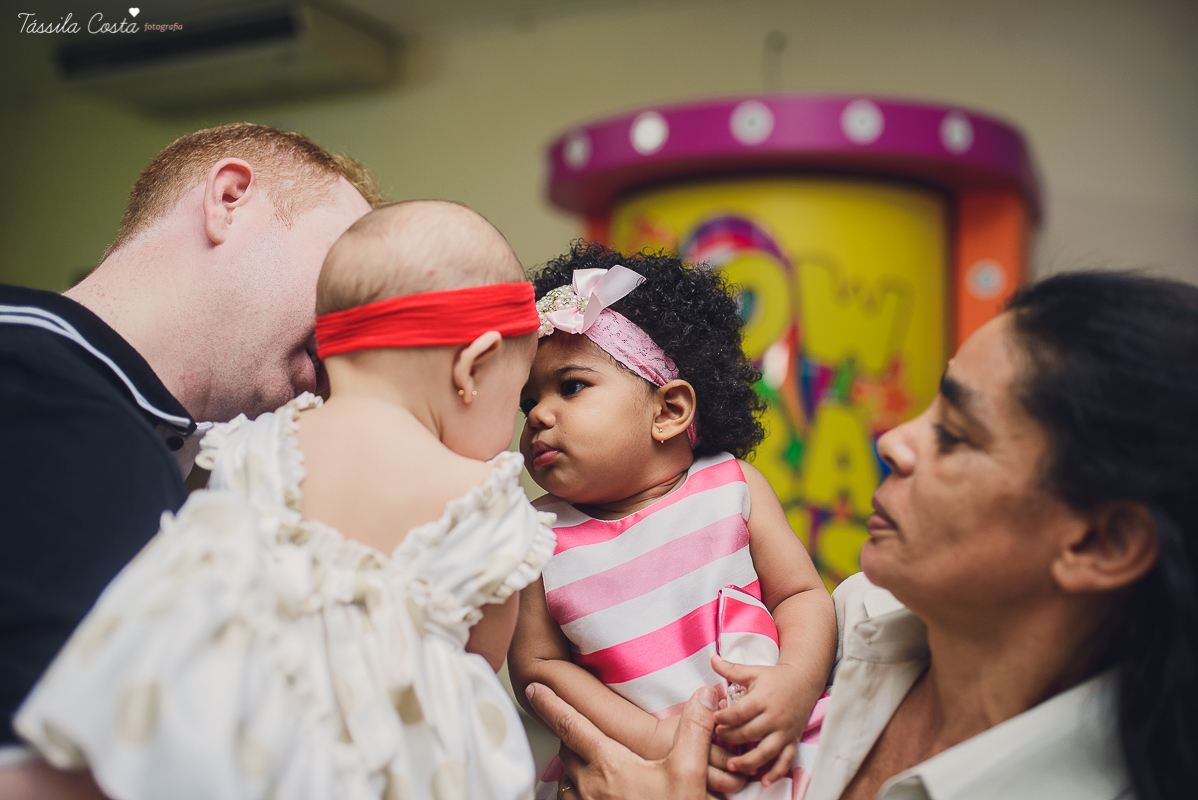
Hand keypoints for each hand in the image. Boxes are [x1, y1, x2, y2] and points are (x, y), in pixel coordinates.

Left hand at [525, 683, 745, 799]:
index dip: (550, 702)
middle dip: (571, 734)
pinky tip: (592, 793)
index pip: (569, 723)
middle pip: (566, 748)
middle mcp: (588, 785)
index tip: (533, 687)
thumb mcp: (689, 773)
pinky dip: (575, 792)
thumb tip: (705, 694)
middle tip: (580, 726)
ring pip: (566, 777)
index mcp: (608, 763)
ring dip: (574, 765)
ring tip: (590, 762)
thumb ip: (695, 729)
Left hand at [711, 656, 809, 785]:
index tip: (713, 720)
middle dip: (731, 738)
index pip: (740, 712)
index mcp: (763, 699)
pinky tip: (764, 781)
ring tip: (732, 766)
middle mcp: (775, 717)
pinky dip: (776, 773)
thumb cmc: (774, 678)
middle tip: (718, 738)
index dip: (724, 718)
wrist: (804, 681)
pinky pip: (785, 761)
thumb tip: (712, 658)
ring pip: (767, 752)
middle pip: (750, 733)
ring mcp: (785, 731)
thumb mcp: (753, 672)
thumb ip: (731, 669)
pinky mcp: (792, 740)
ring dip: (749, 762)